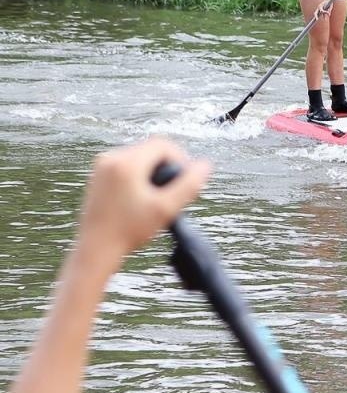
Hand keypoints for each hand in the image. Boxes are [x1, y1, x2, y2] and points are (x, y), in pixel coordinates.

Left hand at [71, 139, 211, 283]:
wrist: (95, 248)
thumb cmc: (128, 231)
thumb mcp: (166, 208)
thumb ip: (189, 184)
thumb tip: (205, 165)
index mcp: (126, 163)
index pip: (163, 144)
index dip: (180, 158)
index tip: (185, 179)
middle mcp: (110, 158)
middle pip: (150, 149)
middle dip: (166, 166)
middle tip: (173, 190)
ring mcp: (100, 167)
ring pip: (138, 156)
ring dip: (153, 170)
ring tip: (157, 196)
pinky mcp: (97, 176)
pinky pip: (125, 165)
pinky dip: (138, 175)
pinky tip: (141, 198)